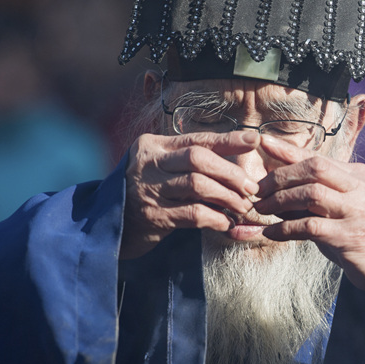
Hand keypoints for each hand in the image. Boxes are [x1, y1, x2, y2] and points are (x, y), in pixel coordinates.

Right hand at [121, 130, 261, 260]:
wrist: (110, 224)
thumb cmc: (146, 193)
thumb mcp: (162, 169)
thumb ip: (189, 162)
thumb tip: (236, 160)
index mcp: (153, 146)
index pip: (196, 139)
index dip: (228, 140)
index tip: (254, 140)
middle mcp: (148, 163)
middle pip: (198, 158)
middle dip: (230, 173)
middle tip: (251, 188)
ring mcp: (148, 189)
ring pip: (197, 185)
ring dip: (227, 196)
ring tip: (242, 206)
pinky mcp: (153, 216)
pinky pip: (192, 214)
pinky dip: (215, 217)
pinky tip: (226, 222)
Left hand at [253, 136, 364, 294]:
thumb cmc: (357, 229)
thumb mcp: (343, 202)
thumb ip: (318, 188)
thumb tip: (275, 177)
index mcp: (357, 175)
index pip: (318, 157)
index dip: (288, 150)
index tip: (262, 143)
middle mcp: (359, 188)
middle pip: (315, 169)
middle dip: (281, 177)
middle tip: (258, 190)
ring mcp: (356, 211)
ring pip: (312, 194)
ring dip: (280, 201)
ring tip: (261, 209)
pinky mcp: (348, 236)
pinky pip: (310, 227)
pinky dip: (286, 228)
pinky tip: (271, 232)